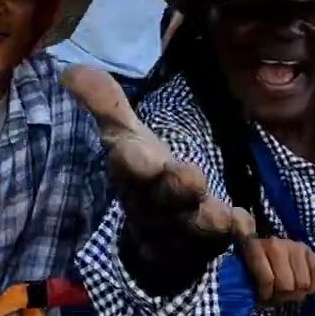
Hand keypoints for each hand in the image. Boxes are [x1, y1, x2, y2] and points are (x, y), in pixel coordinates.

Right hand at [61, 66, 254, 252]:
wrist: (156, 236)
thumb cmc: (145, 174)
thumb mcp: (126, 135)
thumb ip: (107, 104)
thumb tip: (70, 71)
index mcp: (132, 176)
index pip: (127, 168)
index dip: (131, 161)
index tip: (131, 149)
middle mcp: (154, 205)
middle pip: (162, 199)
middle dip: (174, 189)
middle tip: (191, 176)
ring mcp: (180, 229)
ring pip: (190, 227)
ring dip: (204, 220)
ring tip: (221, 215)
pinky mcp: (207, 245)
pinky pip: (220, 243)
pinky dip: (233, 233)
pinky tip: (244, 222)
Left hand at [237, 237, 314, 303]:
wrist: (264, 245)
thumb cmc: (255, 265)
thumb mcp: (247, 273)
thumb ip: (253, 286)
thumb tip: (266, 301)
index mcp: (255, 249)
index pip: (268, 280)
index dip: (267, 294)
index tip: (264, 296)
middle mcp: (276, 245)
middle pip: (287, 284)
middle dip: (283, 295)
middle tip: (280, 295)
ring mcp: (295, 246)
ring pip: (303, 282)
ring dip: (298, 292)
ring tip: (291, 290)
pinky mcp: (310, 250)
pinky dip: (314, 285)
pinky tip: (306, 287)